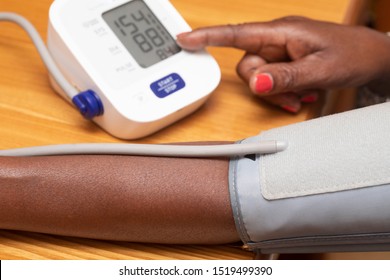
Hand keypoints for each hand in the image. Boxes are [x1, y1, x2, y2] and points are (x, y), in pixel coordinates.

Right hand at [177, 16, 389, 112]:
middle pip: (247, 66)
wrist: (372, 58)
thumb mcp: (321, 69)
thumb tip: (255, 83)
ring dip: (276, 93)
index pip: (238, 33)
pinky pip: (271, 80)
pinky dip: (282, 92)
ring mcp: (281, 52)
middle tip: (289, 94)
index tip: (184, 38)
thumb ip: (286, 76)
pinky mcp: (286, 62)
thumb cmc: (353, 55)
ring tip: (301, 95)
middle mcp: (277, 40)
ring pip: (259, 78)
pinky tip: (302, 94)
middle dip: (263, 86)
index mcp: (282, 32)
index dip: (209, 37)